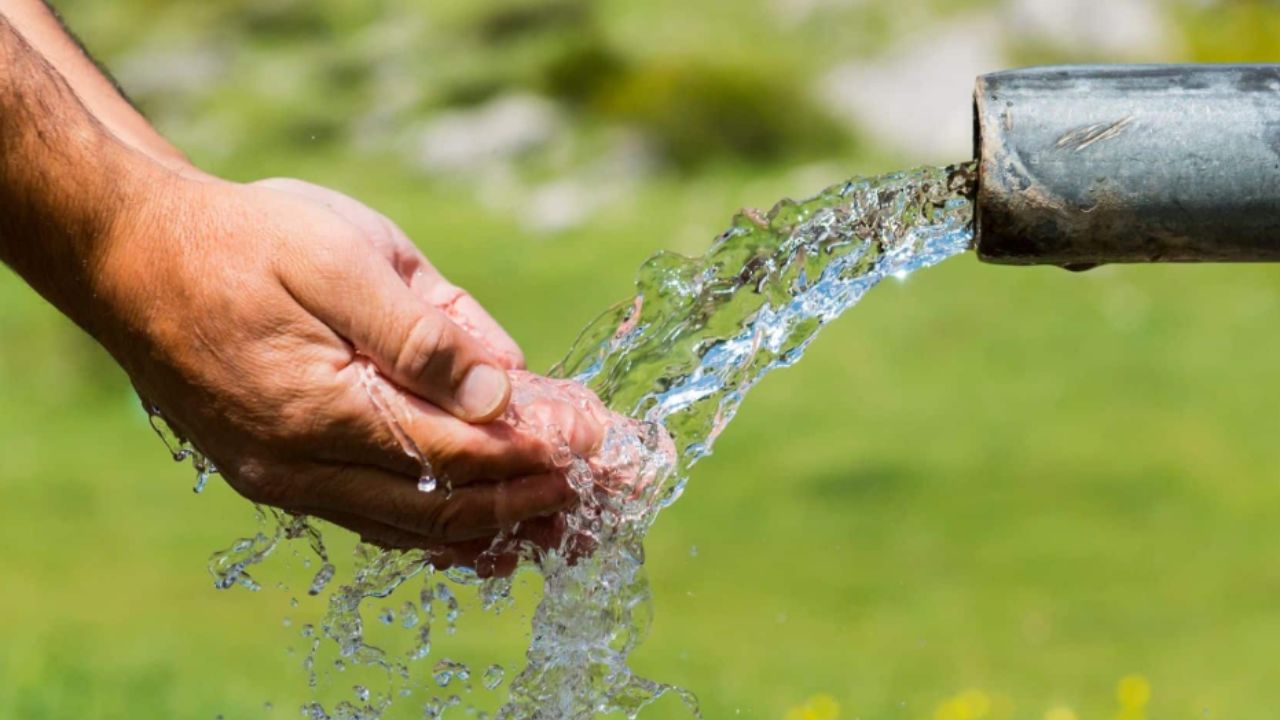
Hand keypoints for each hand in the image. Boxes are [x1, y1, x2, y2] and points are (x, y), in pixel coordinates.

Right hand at [89, 167, 603, 558]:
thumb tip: (503, 391)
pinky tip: (487, 529)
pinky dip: (441, 526)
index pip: (459, 454)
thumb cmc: (243, 239)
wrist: (132, 255)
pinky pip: (377, 520)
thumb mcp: (343, 256)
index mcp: (323, 409)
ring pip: (414, 527)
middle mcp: (302, 467)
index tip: (600, 443)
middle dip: (533, 496)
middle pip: (445, 506)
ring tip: (566, 516)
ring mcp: (286, 480)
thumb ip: (425, 332)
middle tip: (604, 486)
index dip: (537, 452)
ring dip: (496, 522)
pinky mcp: (278, 476)